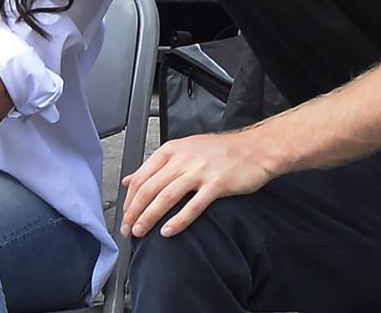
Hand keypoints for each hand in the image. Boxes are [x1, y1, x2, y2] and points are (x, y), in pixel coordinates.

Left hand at [120, 129, 273, 238]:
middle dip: (134, 211)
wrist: (255, 148)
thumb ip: (156, 166)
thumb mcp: (184, 150)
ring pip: (166, 197)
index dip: (129, 198)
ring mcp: (199, 171)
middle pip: (150, 188)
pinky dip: (178, 220)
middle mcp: (183, 159)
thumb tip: (129, 180)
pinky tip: (168, 232)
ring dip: (150, 217)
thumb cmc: (221, 151)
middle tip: (128, 229)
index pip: (141, 176)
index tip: (125, 215)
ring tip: (141, 232)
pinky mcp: (217, 184)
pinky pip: (193, 206)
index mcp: (172, 150)